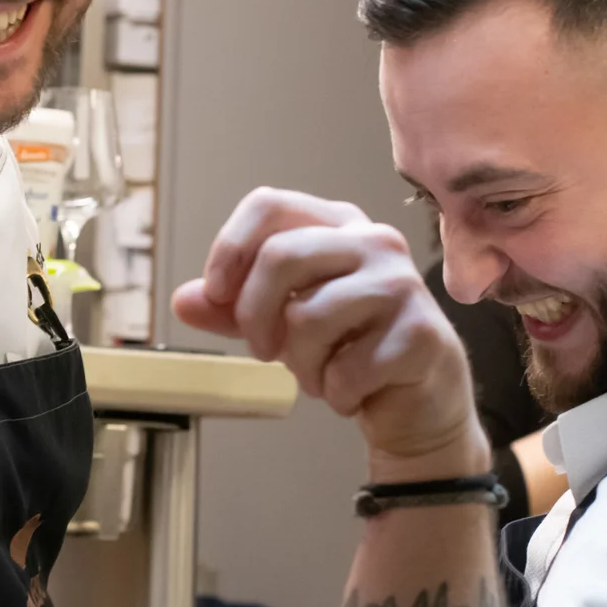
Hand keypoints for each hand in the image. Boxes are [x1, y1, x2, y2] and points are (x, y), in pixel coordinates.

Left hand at [172, 189, 485, 478]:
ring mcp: (402, 284)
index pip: (269, 205)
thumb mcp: (278, 323)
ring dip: (301, 366)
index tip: (216, 294)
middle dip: (254, 316)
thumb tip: (183, 300)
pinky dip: (336, 394)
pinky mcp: (423, 332)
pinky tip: (353, 392)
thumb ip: (231, 309)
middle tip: (262, 350)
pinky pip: (346, 368)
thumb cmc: (347, 347)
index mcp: (337, 225)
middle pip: (281, 256)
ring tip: (320, 374)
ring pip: (309, 318)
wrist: (416, 401)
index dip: (230, 248)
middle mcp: (374, 241)